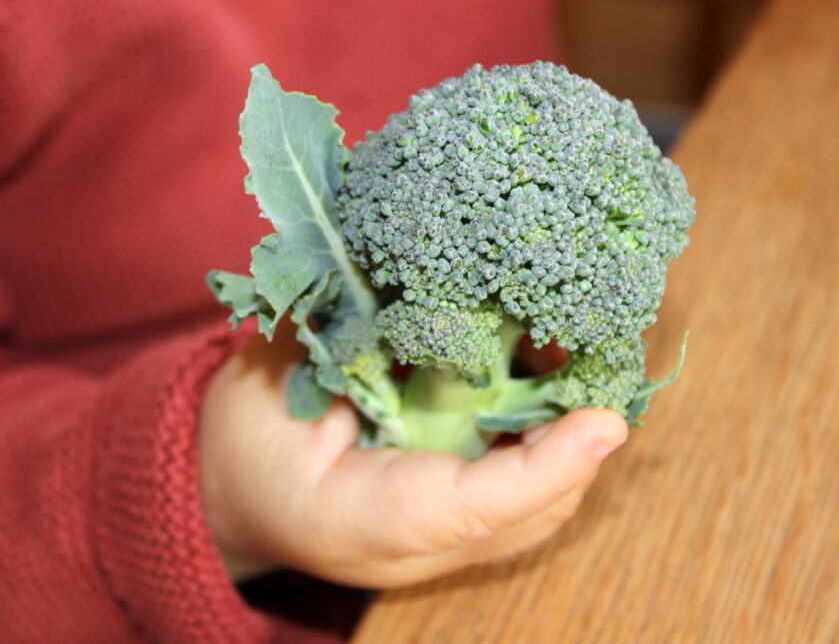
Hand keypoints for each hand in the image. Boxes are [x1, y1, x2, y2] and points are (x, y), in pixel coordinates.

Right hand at [198, 327, 627, 587]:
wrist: (229, 492)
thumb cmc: (246, 436)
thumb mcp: (273, 378)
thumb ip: (346, 345)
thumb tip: (435, 291)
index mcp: (358, 518)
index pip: (468, 508)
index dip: (544, 467)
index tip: (605, 421)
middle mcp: (413, 546)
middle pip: (528, 516)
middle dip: (579, 447)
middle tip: (608, 366)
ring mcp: (436, 541)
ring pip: (537, 512)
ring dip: (572, 441)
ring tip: (591, 363)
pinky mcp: (450, 519)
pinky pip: (521, 495)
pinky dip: (549, 442)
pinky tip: (554, 381)